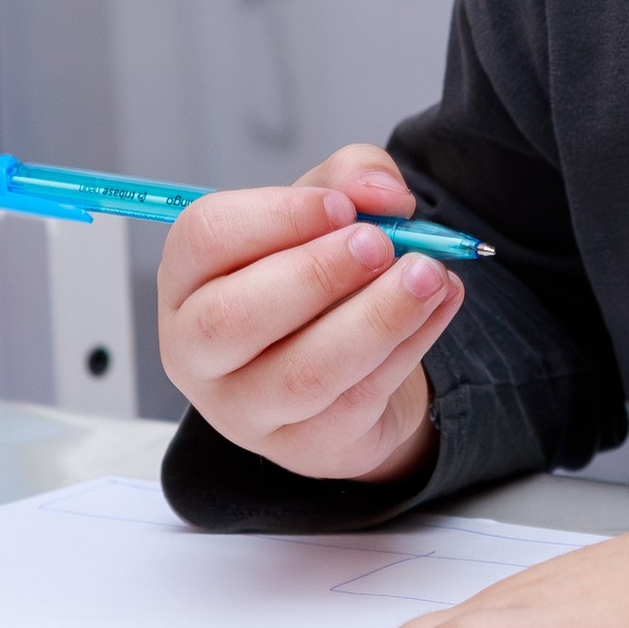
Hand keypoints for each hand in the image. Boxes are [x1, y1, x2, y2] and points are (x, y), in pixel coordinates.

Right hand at [157, 145, 464, 485]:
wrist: (344, 364)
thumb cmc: (312, 277)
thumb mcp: (322, 211)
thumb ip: (348, 180)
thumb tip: (383, 194)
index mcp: (188, 277)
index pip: (205, 239)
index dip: (278, 216)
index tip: (342, 206)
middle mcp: (197, 349)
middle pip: (234, 318)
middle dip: (317, 274)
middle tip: (381, 243)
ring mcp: (245, 409)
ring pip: (303, 373)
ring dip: (377, 318)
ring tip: (429, 274)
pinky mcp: (303, 447)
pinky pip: (357, 399)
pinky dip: (410, 345)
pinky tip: (440, 304)